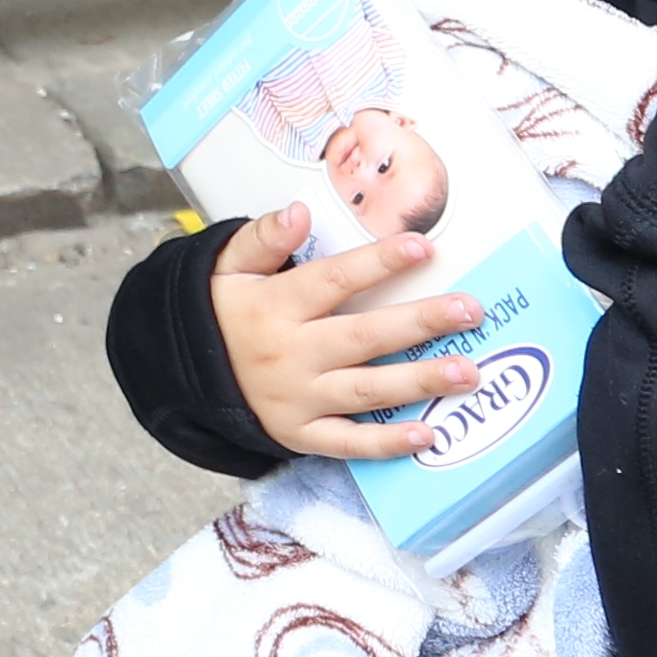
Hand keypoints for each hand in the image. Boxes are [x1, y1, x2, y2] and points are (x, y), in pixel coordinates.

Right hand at [209, 206, 485, 462]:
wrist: (185, 372)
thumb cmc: (223, 312)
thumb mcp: (227, 266)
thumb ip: (263, 237)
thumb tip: (299, 212)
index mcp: (275, 306)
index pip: (334, 280)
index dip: (379, 263)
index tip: (424, 247)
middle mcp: (291, 354)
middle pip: (363, 336)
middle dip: (420, 323)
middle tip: (470, 311)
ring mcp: (298, 399)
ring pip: (367, 390)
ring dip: (420, 381)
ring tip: (467, 372)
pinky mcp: (302, 434)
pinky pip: (349, 443)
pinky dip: (387, 443)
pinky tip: (427, 435)